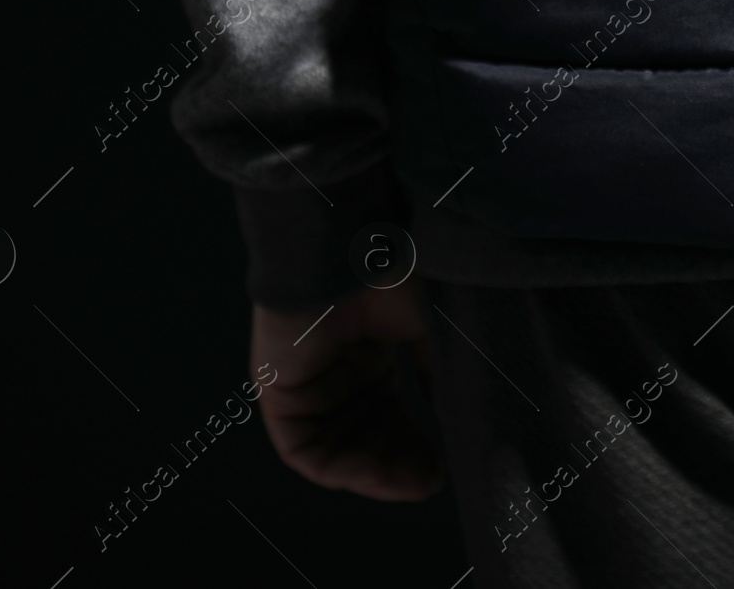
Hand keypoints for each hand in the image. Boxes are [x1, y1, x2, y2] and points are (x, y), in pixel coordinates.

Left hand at [251, 282, 442, 500]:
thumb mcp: (431, 328)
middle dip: (398, 464)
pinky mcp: (275, 388)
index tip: (445, 466)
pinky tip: (377, 474)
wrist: (351, 247)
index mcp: (366, 353)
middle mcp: (334, 370)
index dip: (415, 443)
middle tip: (433, 483)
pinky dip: (339, 468)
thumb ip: (439, 373)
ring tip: (412, 485)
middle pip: (363, 436)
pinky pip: (301, 446)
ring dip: (373, 473)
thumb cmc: (391, 275)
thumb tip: (458, 417)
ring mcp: (304, 380)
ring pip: (335, 447)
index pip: (386, 413)